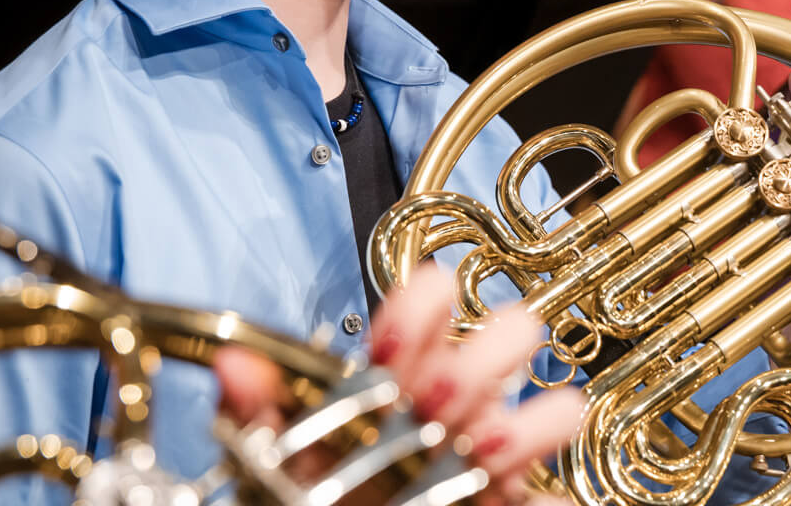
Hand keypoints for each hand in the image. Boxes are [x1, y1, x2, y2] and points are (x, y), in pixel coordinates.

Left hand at [215, 266, 583, 502]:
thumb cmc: (314, 487)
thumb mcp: (271, 451)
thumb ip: (258, 410)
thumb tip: (234, 363)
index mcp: (402, 373)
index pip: (428, 306)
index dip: (426, 304)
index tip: (417, 312)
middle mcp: (456, 402)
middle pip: (507, 341)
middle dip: (486, 358)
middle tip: (440, 395)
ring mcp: (490, 452)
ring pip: (555, 412)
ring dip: (527, 426)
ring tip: (485, 448)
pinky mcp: (511, 498)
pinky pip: (548, 497)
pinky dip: (540, 500)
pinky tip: (510, 501)